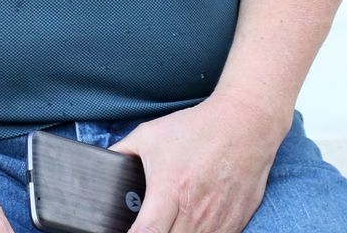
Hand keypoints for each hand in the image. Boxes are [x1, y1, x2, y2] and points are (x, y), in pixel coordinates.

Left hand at [111, 94, 285, 232]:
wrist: (246, 124)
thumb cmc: (197, 128)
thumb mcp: (150, 134)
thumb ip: (122, 153)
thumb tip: (101, 165)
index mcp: (171, 189)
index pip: (147, 232)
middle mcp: (195, 209)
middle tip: (147, 227)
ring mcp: (218, 219)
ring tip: (168, 223)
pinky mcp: (236, 222)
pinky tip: (189, 225)